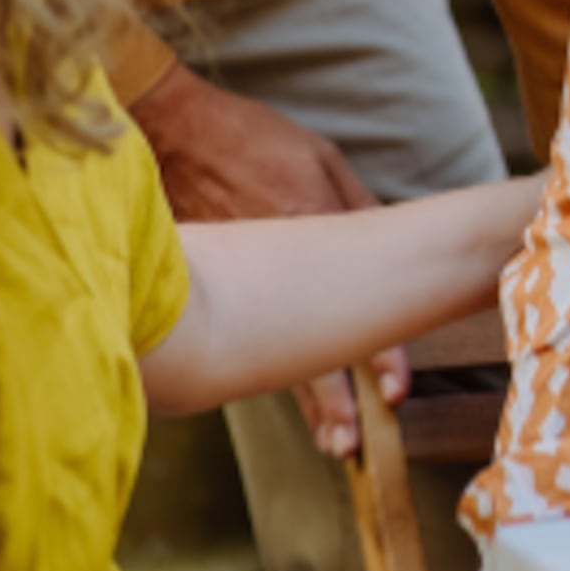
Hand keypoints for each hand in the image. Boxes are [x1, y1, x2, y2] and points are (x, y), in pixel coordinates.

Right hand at [130, 64, 403, 454]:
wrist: (173, 128)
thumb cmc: (254, 138)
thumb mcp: (320, 159)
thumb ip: (356, 206)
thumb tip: (388, 243)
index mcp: (311, 226)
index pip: (355, 302)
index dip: (377, 351)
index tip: (396, 388)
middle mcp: (276, 263)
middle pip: (309, 346)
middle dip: (332, 399)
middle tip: (353, 443)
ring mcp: (238, 278)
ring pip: (275, 354)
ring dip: (304, 398)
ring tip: (331, 438)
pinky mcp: (209, 282)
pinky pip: (244, 335)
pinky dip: (263, 368)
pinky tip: (281, 399)